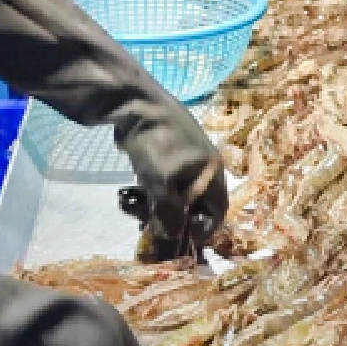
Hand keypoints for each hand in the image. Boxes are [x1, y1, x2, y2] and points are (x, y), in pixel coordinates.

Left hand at [119, 107, 229, 257]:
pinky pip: (159, 180)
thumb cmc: (158, 143)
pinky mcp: (161, 151)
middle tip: (153, 230)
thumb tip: (171, 235)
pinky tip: (128, 196)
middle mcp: (202, 164)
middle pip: (194, 202)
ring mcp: (181, 156)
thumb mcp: (162, 185)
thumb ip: (169, 214)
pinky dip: (147, 191)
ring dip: (156, 206)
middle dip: (174, 219)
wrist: (134, 103)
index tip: (185, 242)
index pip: (218, 208)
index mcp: (212, 170)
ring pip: (173, 192)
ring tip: (134, 211)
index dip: (204, 228)